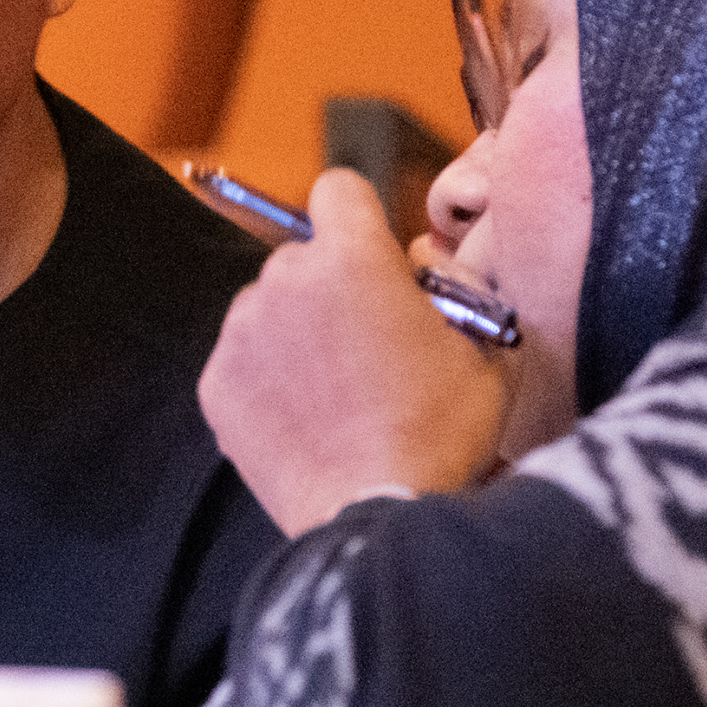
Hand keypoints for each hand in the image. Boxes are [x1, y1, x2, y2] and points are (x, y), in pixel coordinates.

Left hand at [198, 168, 509, 535]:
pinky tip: (309, 422)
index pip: (339, 189)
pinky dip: (269, 381)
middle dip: (334, 287)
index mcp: (351, 257)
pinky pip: (245, 361)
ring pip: (270, 309)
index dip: (361, 219)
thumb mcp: (489, 348)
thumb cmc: (441, 432)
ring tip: (339, 396)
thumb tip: (421, 262)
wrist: (380, 517)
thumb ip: (459, 284)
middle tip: (371, 348)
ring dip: (298, 334)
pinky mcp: (216, 383)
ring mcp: (242, 333)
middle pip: (306, 257)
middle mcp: (284, 281)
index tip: (377, 261)